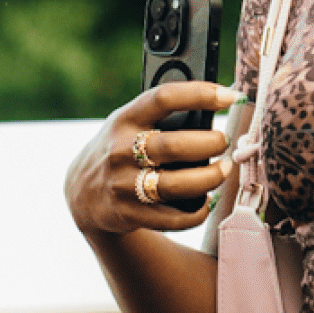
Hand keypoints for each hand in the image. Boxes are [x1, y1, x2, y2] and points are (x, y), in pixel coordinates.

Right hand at [62, 81, 240, 235]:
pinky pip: (173, 218)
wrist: (83, 191)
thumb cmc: (121, 148)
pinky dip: (198, 211)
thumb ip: (161, 115)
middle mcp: (121, 150)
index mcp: (125, 119)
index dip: (201, 94)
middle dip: (210, 143)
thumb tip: (218, 102)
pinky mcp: (130, 213)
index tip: (230, 96)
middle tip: (224, 142)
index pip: (164, 99)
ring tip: (223, 169)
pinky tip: (207, 200)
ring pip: (177, 185)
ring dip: (210, 178)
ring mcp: (124, 184)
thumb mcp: (128, 123)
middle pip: (175, 146)